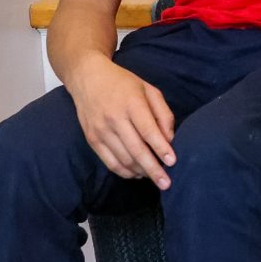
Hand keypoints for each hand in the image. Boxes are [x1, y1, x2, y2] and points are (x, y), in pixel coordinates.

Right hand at [64, 59, 177, 188]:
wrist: (88, 78)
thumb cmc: (123, 83)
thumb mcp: (149, 89)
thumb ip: (163, 113)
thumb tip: (170, 139)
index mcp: (131, 103)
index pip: (148, 130)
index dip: (160, 148)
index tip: (172, 162)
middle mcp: (114, 118)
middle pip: (136, 150)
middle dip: (153, 169)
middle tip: (166, 183)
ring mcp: (100, 130)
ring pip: (123, 159)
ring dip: (141, 172)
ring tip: (155, 178)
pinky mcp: (92, 139)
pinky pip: (109, 162)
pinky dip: (125, 171)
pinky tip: (137, 173)